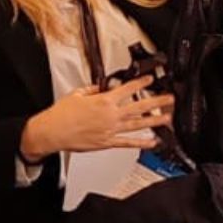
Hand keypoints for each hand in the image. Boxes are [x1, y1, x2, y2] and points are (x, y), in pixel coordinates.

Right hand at [20, 76, 174, 158]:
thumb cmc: (61, 115)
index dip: (141, 83)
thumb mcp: (77, 94)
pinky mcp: (107, 143)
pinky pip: (128, 143)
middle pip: (139, 107)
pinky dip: (141, 143)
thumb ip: (92, 90)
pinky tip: (152, 142)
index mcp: (103, 101)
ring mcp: (110, 130)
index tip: (150, 80)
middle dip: (157, 102)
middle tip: (169, 99)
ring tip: (167, 118)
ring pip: (138, 124)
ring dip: (155, 121)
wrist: (52, 132)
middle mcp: (110, 115)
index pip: (127, 89)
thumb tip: (100, 88)